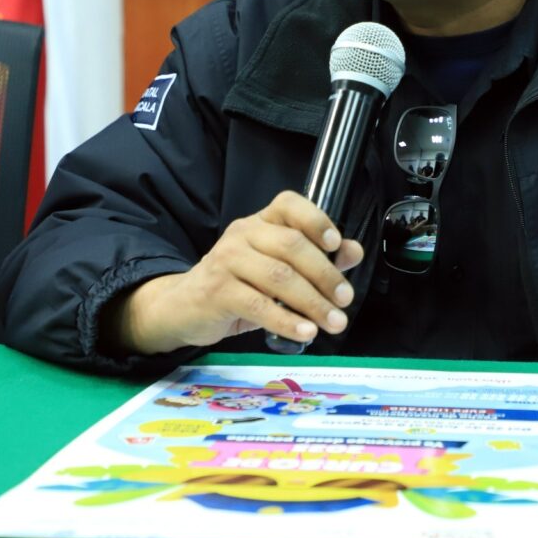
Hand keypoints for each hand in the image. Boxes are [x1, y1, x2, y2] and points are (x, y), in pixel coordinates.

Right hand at [102, 191, 363, 354]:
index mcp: (261, 221)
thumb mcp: (278, 269)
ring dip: (313, 302)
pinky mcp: (217, 291)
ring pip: (279, 277)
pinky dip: (287, 321)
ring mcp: (227, 260)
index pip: (289, 204)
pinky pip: (259, 305)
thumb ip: (318, 258)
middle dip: (326, 275)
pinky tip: (306, 333)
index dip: (316, 220)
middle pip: (292, 246)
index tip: (337, 244)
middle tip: (345, 300)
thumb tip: (354, 251)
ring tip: (334, 322)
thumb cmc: (239, 285)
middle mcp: (243, 233)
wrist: (183, 307)